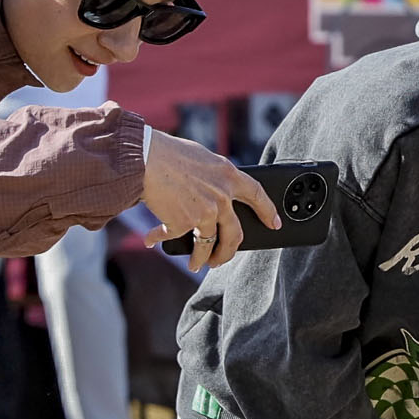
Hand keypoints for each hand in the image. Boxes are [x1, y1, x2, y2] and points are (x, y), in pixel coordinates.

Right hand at [142, 131, 280, 270]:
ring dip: (202, 258)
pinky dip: (159, 238)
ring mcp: (204, 212)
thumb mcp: (201, 159)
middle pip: (234, 233)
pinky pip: (172, 237)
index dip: (268, 211)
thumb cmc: (168, 153)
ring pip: (208, 244)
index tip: (274, 224)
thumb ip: (214, 176)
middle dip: (229, 251)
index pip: (257, 195)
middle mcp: (221, 197)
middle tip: (221, 259)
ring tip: (196, 265)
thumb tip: (217, 192)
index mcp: (228, 176)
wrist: (144, 158)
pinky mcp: (183, 223)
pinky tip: (151, 240)